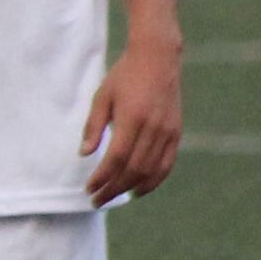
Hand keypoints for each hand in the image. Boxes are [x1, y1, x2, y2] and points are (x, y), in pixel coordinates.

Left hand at [80, 38, 180, 202]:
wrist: (158, 60)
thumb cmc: (124, 76)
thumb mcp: (102, 97)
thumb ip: (93, 126)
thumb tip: (84, 155)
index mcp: (133, 118)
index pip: (117, 158)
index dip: (103, 177)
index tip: (89, 188)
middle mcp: (153, 128)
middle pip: (134, 169)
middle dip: (113, 188)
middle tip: (97, 199)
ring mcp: (168, 132)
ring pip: (151, 170)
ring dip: (131, 188)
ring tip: (114, 196)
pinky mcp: (176, 133)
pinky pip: (167, 164)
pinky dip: (153, 181)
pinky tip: (138, 189)